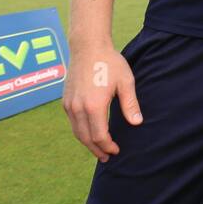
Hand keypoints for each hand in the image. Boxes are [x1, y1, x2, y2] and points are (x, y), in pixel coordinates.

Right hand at [63, 42, 140, 162]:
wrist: (88, 46)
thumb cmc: (109, 62)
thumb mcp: (125, 82)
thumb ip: (130, 104)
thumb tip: (137, 123)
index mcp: (93, 106)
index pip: (99, 136)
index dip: (108, 146)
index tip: (116, 150)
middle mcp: (78, 108)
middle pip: (86, 138)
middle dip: (97, 150)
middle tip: (107, 157)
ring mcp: (69, 105)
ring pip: (77, 132)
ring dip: (87, 143)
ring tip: (99, 149)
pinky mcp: (65, 100)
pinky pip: (72, 122)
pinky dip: (81, 131)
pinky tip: (90, 132)